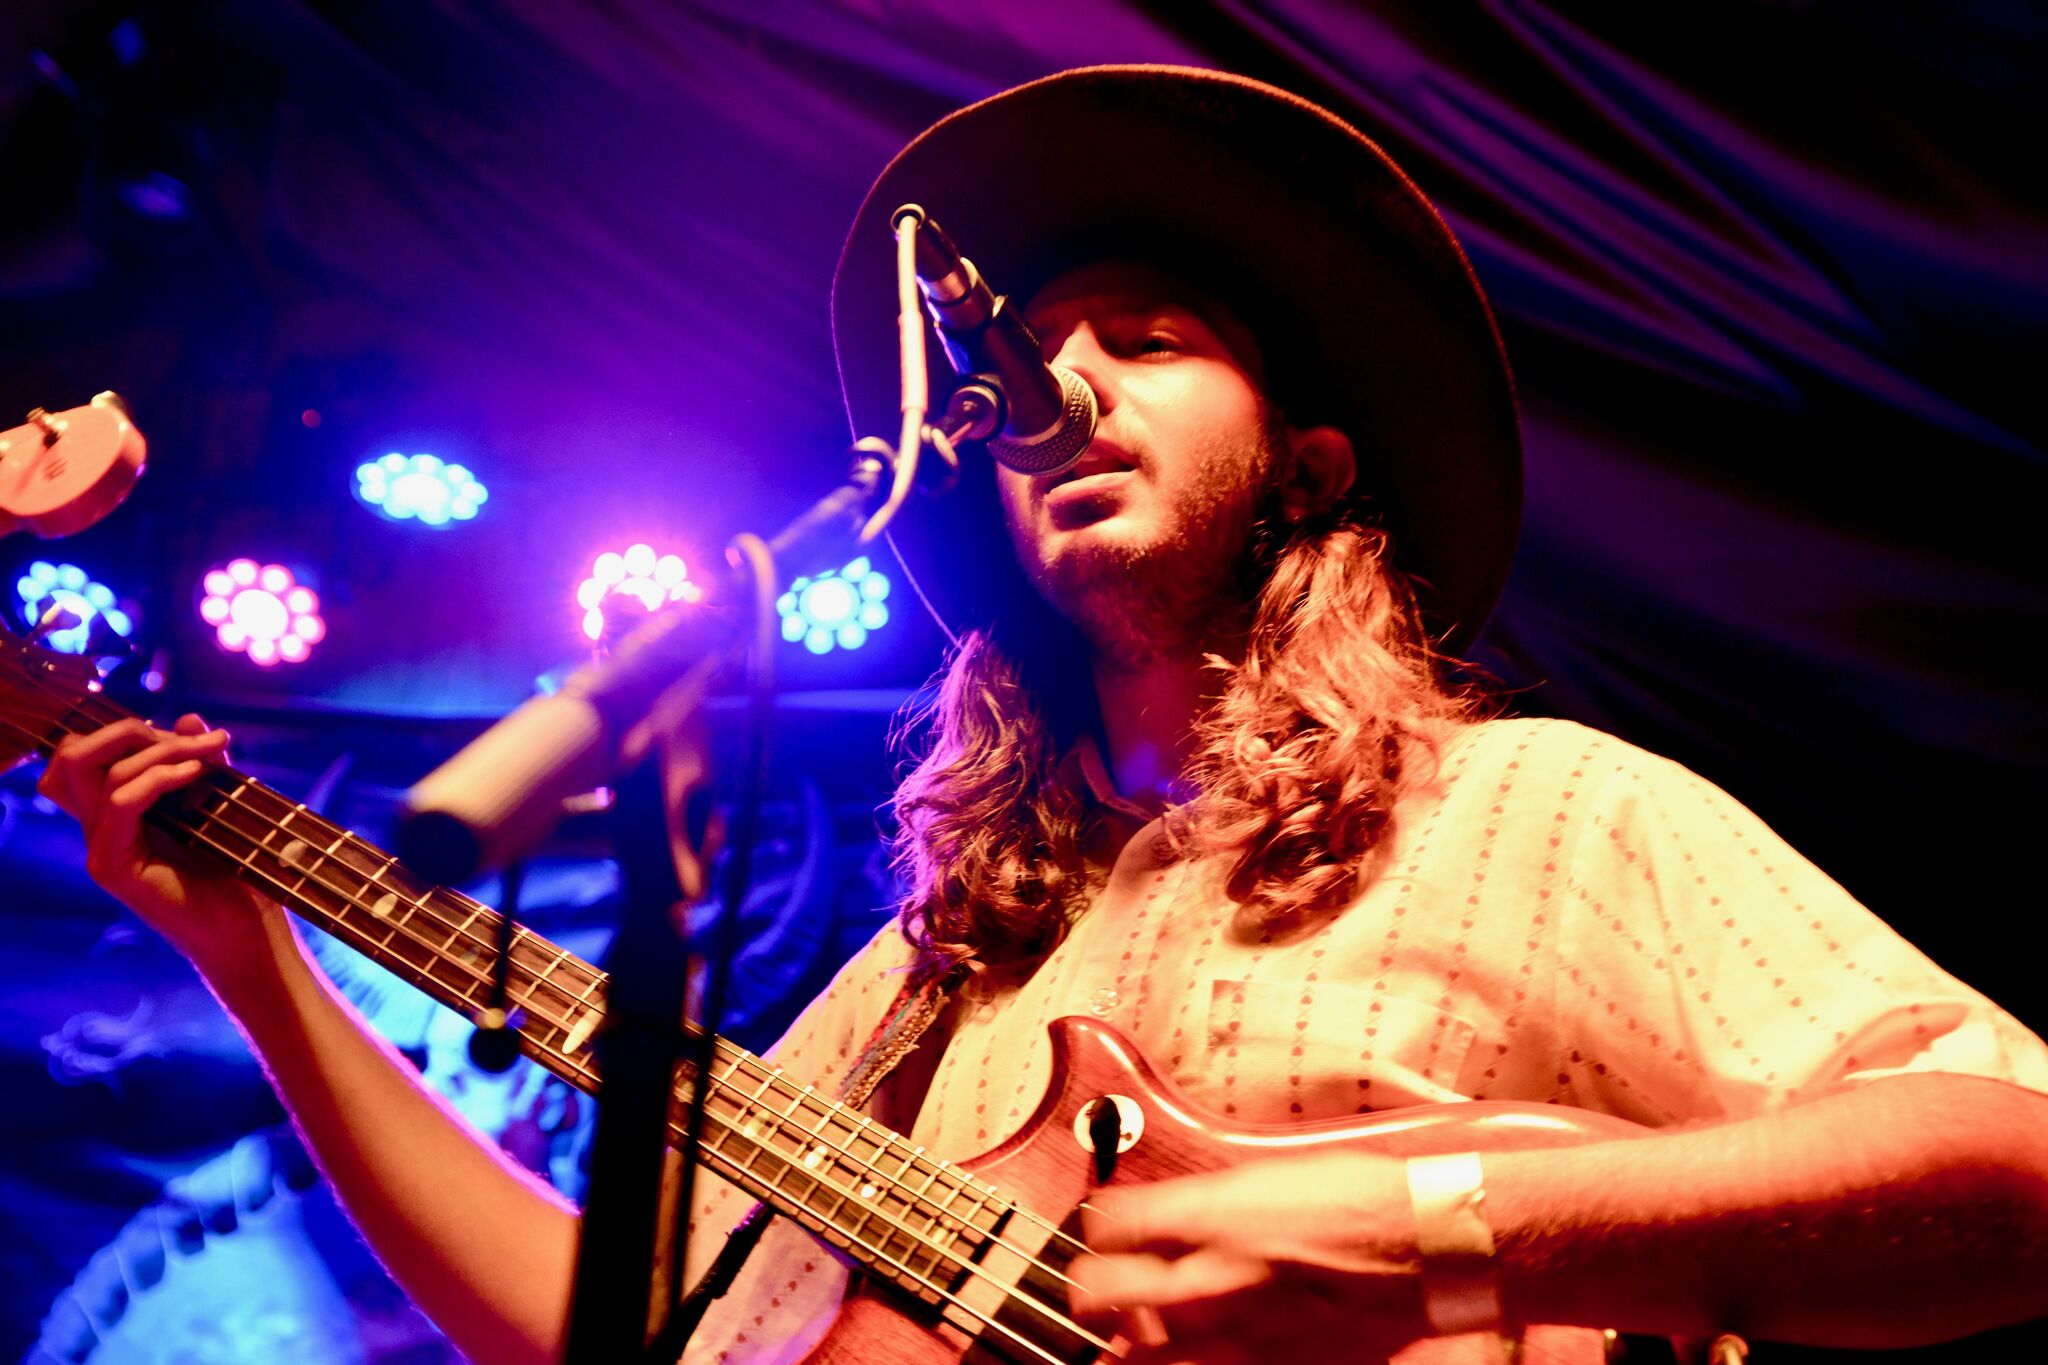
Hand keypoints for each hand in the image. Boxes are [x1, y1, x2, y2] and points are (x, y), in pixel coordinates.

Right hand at [38, 714, 283, 980]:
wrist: (247, 930)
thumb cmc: (236, 871)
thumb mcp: (219, 803)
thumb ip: (200, 761)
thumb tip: (190, 718)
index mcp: (114, 812)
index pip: (84, 753)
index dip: (131, 731)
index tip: (196, 735)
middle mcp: (97, 828)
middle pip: (72, 754)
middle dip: (130, 729)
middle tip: (194, 738)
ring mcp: (100, 848)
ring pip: (92, 769)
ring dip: (158, 749)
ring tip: (210, 753)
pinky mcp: (113, 867)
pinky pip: (120, 802)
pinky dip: (159, 778)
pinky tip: (197, 774)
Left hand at [1072, 1152, 1430, 1363]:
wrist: (1427, 1243)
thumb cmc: (1357, 1194)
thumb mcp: (1266, 1173)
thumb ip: (1206, 1202)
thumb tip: (1160, 1215)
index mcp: (1209, 1214)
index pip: (1107, 1225)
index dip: (1095, 1226)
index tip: (1100, 1228)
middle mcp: (1210, 1276)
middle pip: (1102, 1295)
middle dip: (1087, 1291)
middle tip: (1091, 1291)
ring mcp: (1236, 1333)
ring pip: (1139, 1358)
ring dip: (1122, 1347)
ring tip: (1125, 1341)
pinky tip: (1195, 1356)